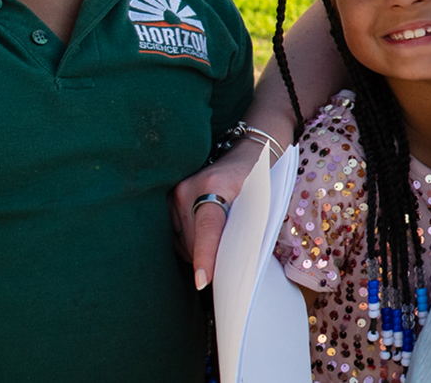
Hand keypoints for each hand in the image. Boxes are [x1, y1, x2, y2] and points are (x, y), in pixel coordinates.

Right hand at [174, 140, 261, 288]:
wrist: (249, 150)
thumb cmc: (260, 180)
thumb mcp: (261, 202)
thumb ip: (249, 229)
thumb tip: (236, 266)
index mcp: (217, 185)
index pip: (209, 227)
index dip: (205, 256)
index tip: (203, 280)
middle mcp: (190, 187)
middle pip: (192, 242)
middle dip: (206, 261)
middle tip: (224, 273)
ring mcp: (176, 192)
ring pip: (180, 241)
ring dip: (195, 253)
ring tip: (216, 251)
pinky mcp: (169, 197)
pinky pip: (174, 233)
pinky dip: (188, 243)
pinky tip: (204, 241)